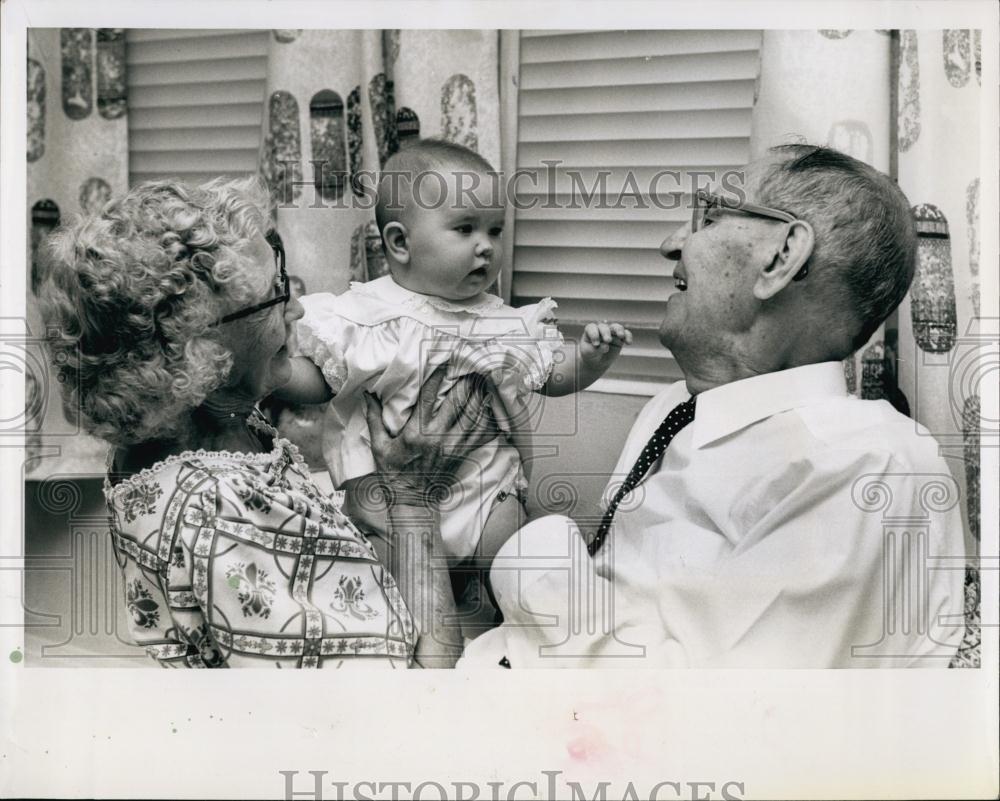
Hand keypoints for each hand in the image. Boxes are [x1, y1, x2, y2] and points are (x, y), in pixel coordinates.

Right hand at [363, 364, 497, 503]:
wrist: (412, 501)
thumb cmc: (393, 473)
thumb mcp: (379, 446)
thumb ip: (374, 419)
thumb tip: (367, 395)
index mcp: (416, 432)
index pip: (428, 397)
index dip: (438, 376)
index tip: (445, 361)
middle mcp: (437, 437)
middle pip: (456, 403)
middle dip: (465, 382)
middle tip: (471, 366)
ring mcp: (452, 446)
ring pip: (471, 416)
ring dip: (478, 397)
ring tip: (483, 381)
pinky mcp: (462, 454)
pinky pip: (479, 434)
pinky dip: (486, 419)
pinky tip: (490, 407)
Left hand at [580, 321, 631, 367]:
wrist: (597, 362)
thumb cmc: (590, 354)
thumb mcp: (589, 353)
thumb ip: (596, 349)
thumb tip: (606, 346)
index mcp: (590, 330)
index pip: (592, 328)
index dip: (594, 334)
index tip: (595, 344)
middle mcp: (601, 329)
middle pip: (604, 327)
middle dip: (606, 333)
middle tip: (608, 340)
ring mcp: (611, 333)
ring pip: (616, 327)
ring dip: (619, 330)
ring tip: (621, 336)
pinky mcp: (620, 338)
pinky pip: (626, 334)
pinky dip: (628, 336)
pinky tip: (629, 342)